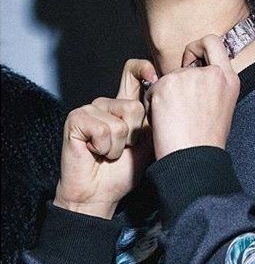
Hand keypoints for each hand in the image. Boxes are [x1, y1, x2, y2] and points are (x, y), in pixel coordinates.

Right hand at [54, 59, 157, 217]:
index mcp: (123, 105)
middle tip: (123, 148)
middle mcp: (106, 103)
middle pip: (134, 106)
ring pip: (120, 123)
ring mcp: (90, 109)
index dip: (143, 68)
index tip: (154, 75)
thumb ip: (155, 120)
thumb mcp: (148, 143)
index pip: (132, 73)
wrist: (99, 195)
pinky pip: (103, 131)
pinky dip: (105, 148)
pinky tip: (96, 152)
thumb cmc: (123, 171)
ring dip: (119, 146)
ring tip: (109, 153)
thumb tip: (168, 98)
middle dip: (135, 134)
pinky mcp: (76, 119)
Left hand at [144, 35, 239, 159]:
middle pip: (184, 64)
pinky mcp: (165, 85)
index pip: (212, 42)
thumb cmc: (205, 142)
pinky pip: (152, 89)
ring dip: (165, 96)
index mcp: (228, 78)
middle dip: (178, 83)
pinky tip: (164, 122)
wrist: (193, 160)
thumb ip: (212, 85)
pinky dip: (153, 104)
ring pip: (166, 78)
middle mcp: (211, 73)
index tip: (191, 62)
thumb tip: (193, 73)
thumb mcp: (222, 106)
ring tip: (175, 120)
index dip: (198, 48)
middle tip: (181, 108)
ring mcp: (187, 77)